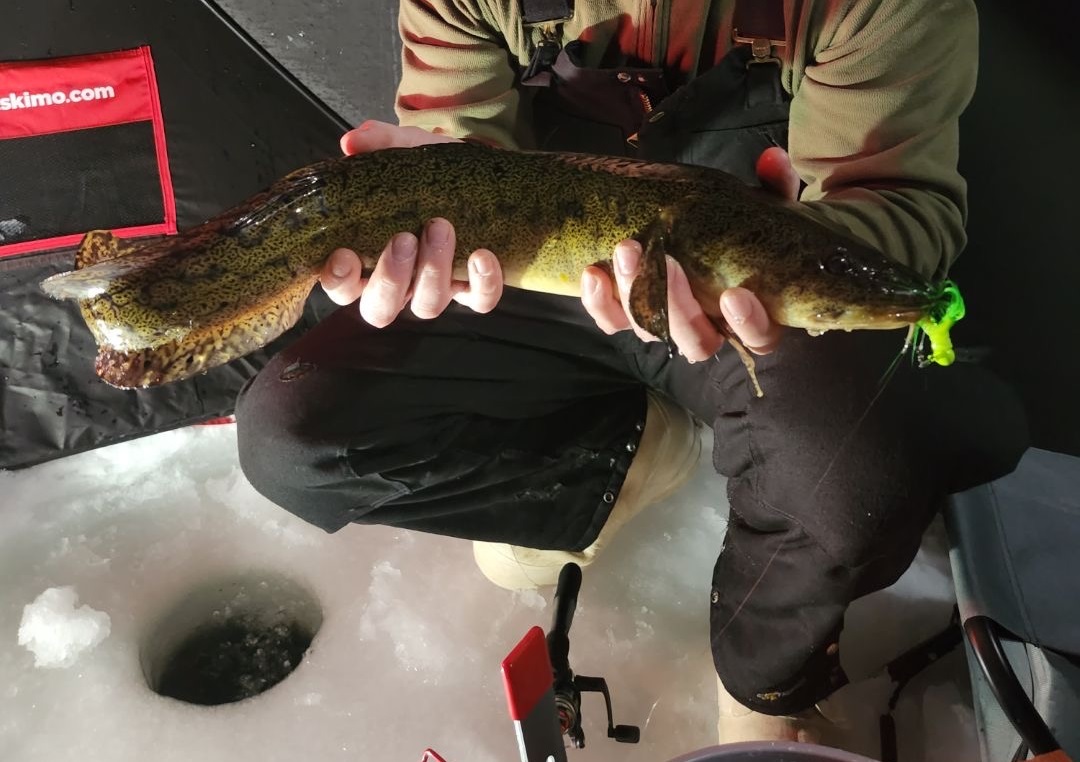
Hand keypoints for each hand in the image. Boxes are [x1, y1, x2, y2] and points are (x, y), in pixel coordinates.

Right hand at [319, 120, 504, 326]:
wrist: (482, 175)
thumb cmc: (431, 173)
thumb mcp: (406, 152)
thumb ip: (379, 143)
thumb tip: (353, 141)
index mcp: (368, 256)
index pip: (341, 286)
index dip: (338, 280)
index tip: (345, 254)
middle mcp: (399, 281)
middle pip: (380, 309)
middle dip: (389, 279)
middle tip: (403, 239)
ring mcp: (436, 288)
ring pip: (427, 305)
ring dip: (433, 270)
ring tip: (441, 227)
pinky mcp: (474, 288)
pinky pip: (479, 301)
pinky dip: (482, 283)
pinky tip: (482, 254)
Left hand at [580, 147, 800, 360]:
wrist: (695, 226)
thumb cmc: (736, 227)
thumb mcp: (760, 206)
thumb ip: (772, 188)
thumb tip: (771, 159)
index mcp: (750, 313)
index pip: (758, 337)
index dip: (748, 324)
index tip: (734, 295)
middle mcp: (708, 327)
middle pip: (696, 341)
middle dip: (678, 305)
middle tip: (667, 261)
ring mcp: (665, 325)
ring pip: (650, 329)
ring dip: (635, 293)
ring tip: (626, 248)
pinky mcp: (629, 316)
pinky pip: (612, 321)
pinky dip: (600, 303)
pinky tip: (594, 272)